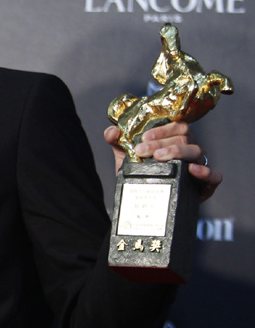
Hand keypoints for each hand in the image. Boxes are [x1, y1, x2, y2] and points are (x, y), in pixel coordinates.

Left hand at [104, 122, 221, 201]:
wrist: (143, 201)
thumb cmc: (140, 174)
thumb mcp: (126, 157)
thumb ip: (117, 142)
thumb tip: (112, 131)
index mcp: (175, 140)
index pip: (177, 126)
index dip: (161, 129)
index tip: (143, 138)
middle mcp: (189, 150)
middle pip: (184, 138)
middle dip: (162, 143)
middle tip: (142, 151)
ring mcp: (199, 166)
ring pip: (197, 152)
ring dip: (177, 152)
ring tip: (158, 158)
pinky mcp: (206, 186)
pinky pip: (215, 176)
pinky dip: (206, 172)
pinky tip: (192, 170)